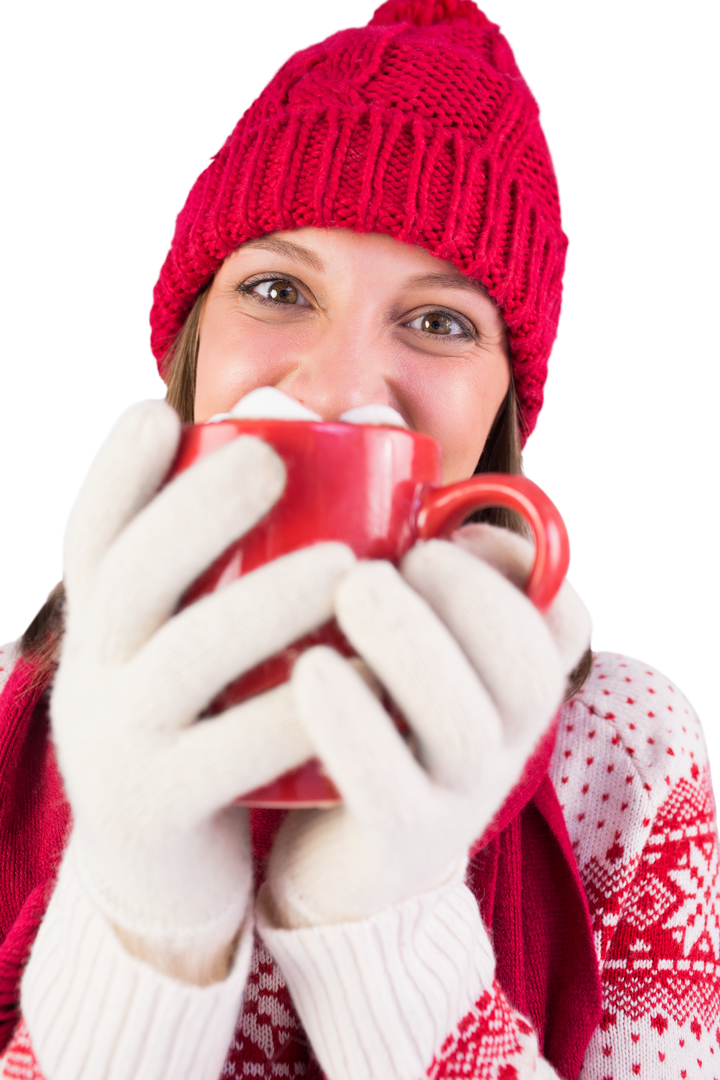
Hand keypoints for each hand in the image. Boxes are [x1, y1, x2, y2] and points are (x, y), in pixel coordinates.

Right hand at [50, 396, 354, 982]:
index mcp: (100, 624)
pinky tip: (361, 676)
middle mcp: (92, 674)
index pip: (89, 533)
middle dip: (196, 509)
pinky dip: (296, 713)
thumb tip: (305, 437)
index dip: (113, 469)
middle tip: (273, 461)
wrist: (163, 867)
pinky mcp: (159, 810)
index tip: (155, 409)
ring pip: (183, 661)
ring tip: (342, 563)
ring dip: (261, 603)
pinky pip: (230, 757)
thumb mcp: (190, 641)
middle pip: (129, 577)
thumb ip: (227, 563)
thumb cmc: (203, 720)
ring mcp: (115, 746)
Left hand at [259, 523, 594, 928]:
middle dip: (466, 596)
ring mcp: (456, 799)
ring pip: (463, 725)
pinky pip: (390, 789)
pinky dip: (355, 723)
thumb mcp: (396, 645)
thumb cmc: (362, 718)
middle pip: (522, 667)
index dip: (523, 566)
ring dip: (411, 644)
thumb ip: (400, 564)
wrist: (332, 859)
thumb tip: (373, 448)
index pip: (564, 620)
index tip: (452, 530)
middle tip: (387, 560)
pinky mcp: (397, 843)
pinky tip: (309, 671)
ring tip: (353, 588)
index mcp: (510, 683)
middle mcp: (503, 741)